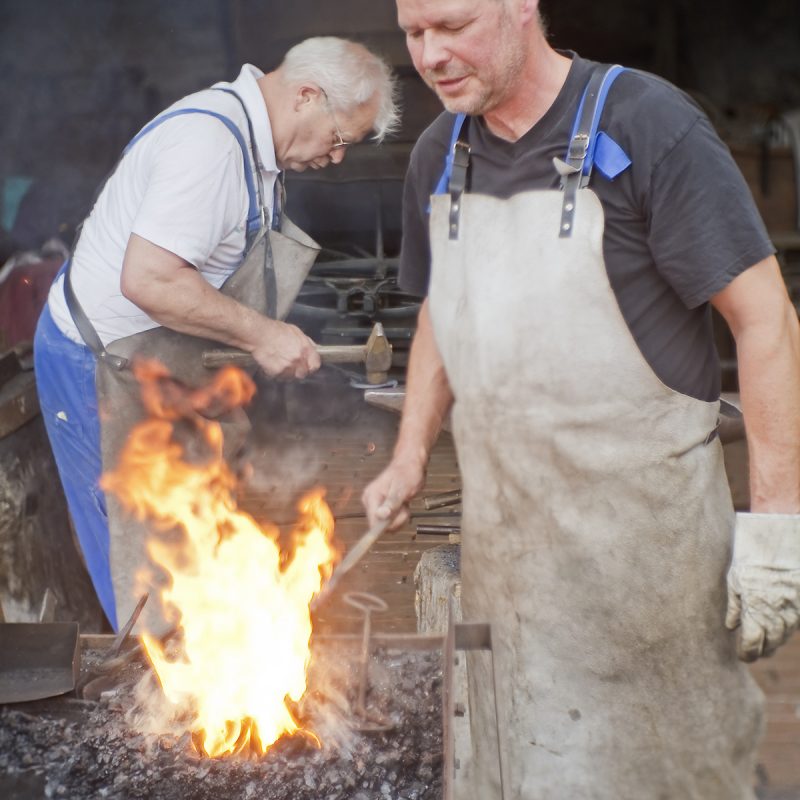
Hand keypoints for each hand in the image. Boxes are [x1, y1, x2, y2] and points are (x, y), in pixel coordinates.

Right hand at [250, 320, 320, 379]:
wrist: (259, 334)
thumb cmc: (275, 330)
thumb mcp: (296, 331)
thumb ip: (306, 342)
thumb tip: (313, 348)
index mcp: (305, 349)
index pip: (315, 365)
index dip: (311, 366)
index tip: (307, 366)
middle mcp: (298, 359)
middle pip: (303, 373)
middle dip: (297, 370)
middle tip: (289, 364)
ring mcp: (288, 366)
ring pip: (291, 377)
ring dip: (286, 372)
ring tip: (279, 362)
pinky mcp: (277, 371)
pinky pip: (279, 377)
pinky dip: (275, 372)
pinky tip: (272, 363)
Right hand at [362, 457, 426, 530]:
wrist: (410, 464)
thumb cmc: (407, 473)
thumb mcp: (402, 488)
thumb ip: (391, 503)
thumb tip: (381, 515)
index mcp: (371, 496)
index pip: (373, 522)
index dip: (386, 526)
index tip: (398, 522)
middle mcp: (370, 501)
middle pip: (380, 525)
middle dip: (396, 520)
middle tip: (404, 507)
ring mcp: (375, 505)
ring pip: (386, 524)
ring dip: (399, 518)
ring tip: (404, 504)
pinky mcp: (381, 507)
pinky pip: (390, 520)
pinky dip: (399, 516)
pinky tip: (402, 505)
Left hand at [725, 513, 799, 660]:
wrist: (780, 545)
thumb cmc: (752, 560)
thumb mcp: (735, 581)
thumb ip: (734, 606)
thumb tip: (731, 627)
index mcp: (756, 611)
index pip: (752, 643)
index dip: (746, 653)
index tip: (741, 656)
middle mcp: (776, 615)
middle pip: (770, 643)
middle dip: (760, 651)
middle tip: (752, 654)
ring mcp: (792, 612)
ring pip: (784, 636)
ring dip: (774, 643)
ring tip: (765, 646)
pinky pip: (794, 625)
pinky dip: (785, 631)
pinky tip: (778, 632)